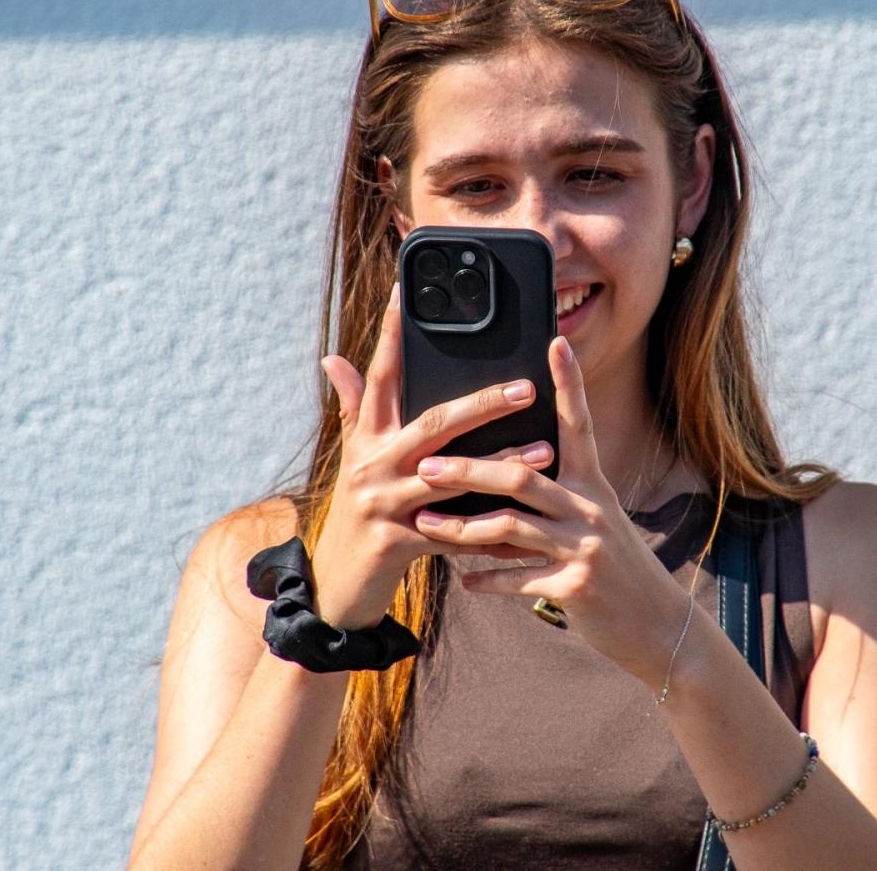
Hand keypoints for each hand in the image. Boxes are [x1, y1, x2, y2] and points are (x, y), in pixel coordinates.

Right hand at [309, 284, 555, 629]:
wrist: (339, 581)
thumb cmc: (357, 508)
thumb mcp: (354, 456)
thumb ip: (353, 407)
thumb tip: (332, 358)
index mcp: (368, 438)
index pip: (381, 376)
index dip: (392, 335)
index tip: (405, 294)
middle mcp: (374, 465)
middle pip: (432, 424)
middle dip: (481, 404)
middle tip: (525, 388)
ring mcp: (386, 505)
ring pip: (452, 478)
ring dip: (501, 463)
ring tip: (544, 449)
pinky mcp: (400, 543)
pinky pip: (454, 532)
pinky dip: (489, 527)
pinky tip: (526, 517)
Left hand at [410, 336, 694, 686]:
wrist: (657, 626)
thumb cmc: (617, 568)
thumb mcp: (595, 523)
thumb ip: (555, 499)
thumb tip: (505, 475)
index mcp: (594, 486)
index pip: (577, 425)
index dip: (568, 384)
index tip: (554, 343)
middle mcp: (590, 509)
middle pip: (521, 475)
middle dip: (468, 468)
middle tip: (424, 465)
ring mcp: (584, 548)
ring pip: (511, 527)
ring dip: (462, 526)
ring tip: (425, 523)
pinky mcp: (575, 586)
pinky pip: (519, 580)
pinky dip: (487, 580)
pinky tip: (463, 581)